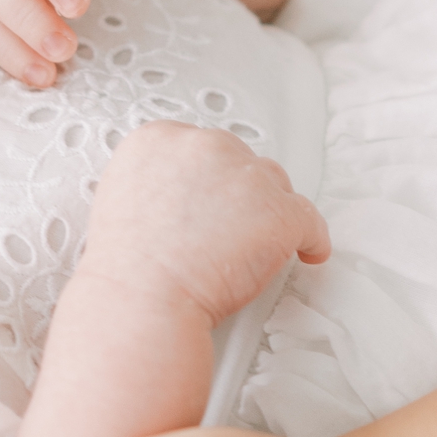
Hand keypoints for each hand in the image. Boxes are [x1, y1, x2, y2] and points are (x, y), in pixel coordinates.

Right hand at [82, 124, 328, 326]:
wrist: (142, 298)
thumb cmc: (128, 267)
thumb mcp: (124, 197)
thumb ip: (159, 181)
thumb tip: (183, 194)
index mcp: (161, 139)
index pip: (202, 147)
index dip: (212, 178)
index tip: (216, 199)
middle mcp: (205, 146)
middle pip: (242, 160)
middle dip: (241, 192)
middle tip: (234, 227)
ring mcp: (246, 177)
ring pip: (276, 185)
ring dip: (270, 212)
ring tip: (261, 242)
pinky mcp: (279, 212)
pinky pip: (311, 222)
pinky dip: (311, 239)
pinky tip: (307, 251)